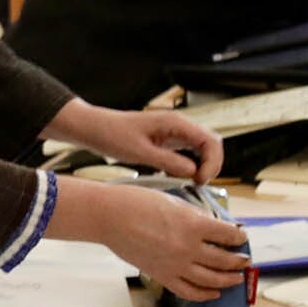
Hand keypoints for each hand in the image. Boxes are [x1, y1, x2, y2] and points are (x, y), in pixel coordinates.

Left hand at [51, 101, 222, 183]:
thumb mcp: (139, 152)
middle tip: (197, 184)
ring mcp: (174, 133)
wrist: (95, 129)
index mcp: (175, 122)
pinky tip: (176, 177)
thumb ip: (168, 161)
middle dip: (211, 165)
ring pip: (202, 149)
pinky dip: (189, 166)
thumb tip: (193, 172)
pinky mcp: (168, 141)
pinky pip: (188, 153)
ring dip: (201, 166)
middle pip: (211, 144)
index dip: (212, 162)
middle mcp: (179, 125)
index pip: (211, 141)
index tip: (200, 180)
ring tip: (190, 183)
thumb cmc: (113, 135)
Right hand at [68, 179, 247, 303]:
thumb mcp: (174, 202)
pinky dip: (205, 294)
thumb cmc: (138, 202)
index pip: (228, 235)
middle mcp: (188, 248)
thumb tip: (213, 226)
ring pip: (211, 279)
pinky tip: (214, 292)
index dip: (239, 237)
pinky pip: (189, 291)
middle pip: (224, 259)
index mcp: (193, 225)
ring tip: (237, 278)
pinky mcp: (162, 276)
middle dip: (238, 261)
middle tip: (245, 260)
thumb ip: (196, 216)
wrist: (110, 217)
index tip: (242, 237)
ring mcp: (175, 265)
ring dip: (228, 279)